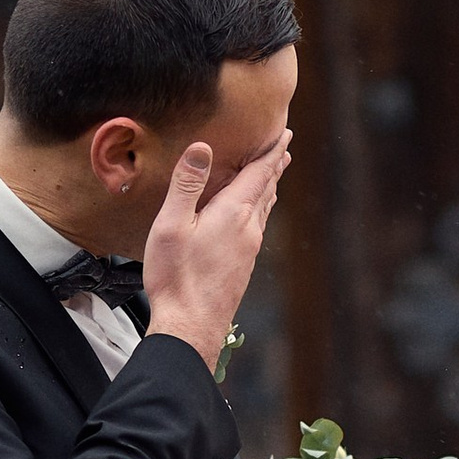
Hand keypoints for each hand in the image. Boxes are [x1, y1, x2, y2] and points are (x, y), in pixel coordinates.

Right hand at [141, 127, 289, 357]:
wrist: (190, 326)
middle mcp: (248, 229)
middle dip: (274, 166)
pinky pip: (256, 228)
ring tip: (273, 176)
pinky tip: (252, 217)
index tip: (286, 133)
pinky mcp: (242, 266)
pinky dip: (259, 210)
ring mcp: (248, 250)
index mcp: (233, 213)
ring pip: (263, 210)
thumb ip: (187, 184)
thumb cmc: (176, 276)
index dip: (272, 150)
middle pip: (266, 189)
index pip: (259, 173)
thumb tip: (203, 147)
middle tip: (284, 148)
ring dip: (269, 188)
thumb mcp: (172, 224)